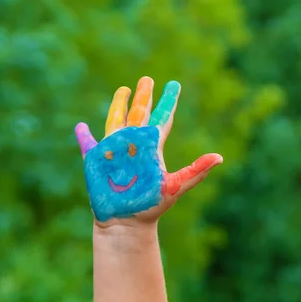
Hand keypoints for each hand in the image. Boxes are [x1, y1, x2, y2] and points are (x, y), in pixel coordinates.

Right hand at [75, 76, 222, 226]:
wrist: (127, 222)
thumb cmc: (152, 206)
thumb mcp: (175, 185)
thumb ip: (196, 171)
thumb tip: (219, 157)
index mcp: (152, 148)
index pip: (162, 119)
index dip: (168, 102)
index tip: (174, 85)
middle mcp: (134, 145)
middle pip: (140, 114)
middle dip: (144, 97)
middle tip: (147, 79)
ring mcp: (115, 151)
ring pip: (117, 121)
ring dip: (119, 105)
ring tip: (124, 89)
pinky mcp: (96, 161)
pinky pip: (89, 145)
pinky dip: (84, 136)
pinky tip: (81, 127)